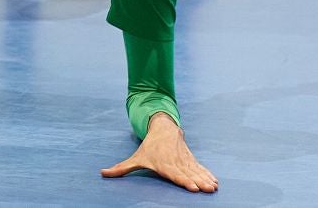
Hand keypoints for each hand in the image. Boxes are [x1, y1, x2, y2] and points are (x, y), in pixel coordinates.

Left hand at [100, 113, 217, 192]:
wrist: (164, 128)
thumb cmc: (149, 147)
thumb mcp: (135, 157)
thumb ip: (121, 168)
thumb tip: (103, 173)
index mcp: (163, 163)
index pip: (174, 173)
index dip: (183, 180)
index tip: (192, 187)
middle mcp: (175, 162)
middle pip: (188, 173)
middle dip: (198, 181)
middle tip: (207, 189)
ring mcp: (184, 160)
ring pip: (196, 170)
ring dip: (205, 179)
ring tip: (213, 187)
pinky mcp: (190, 159)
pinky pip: (200, 167)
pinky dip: (207, 174)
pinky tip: (215, 182)